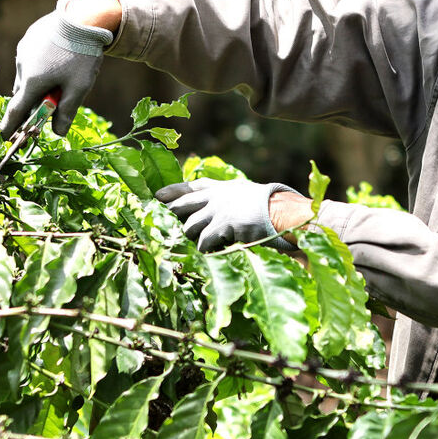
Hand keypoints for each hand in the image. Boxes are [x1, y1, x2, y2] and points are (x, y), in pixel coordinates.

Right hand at [0, 0, 113, 136]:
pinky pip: (31, 58)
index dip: (10, 126)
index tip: (5, 137)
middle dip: (32, 102)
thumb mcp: (79, 87)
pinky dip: (40, 65)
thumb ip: (66, 111)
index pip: (16, 110)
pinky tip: (58, 60)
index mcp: (31, 81)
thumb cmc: (82, 55)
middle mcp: (22, 65)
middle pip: (23, 93)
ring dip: (37, 82)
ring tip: (60, 78)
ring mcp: (24, 49)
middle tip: (48, 106)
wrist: (85, 17)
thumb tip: (58, 133)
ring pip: (27, 74)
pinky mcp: (30, 37)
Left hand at [156, 178, 301, 252]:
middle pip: (183, 205)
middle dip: (171, 215)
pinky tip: (211, 252)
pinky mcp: (224, 225)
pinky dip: (205, 249)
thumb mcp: (243, 192)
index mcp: (221, 188)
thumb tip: (212, 204)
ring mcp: (218, 211)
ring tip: (198, 243)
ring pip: (189, 226)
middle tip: (164, 226)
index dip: (173, 191)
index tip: (157, 196)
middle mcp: (215, 197)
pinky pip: (204, 242)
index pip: (191, 187)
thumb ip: (226, 195)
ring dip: (191, 237)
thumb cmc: (266, 205)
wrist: (280, 210)